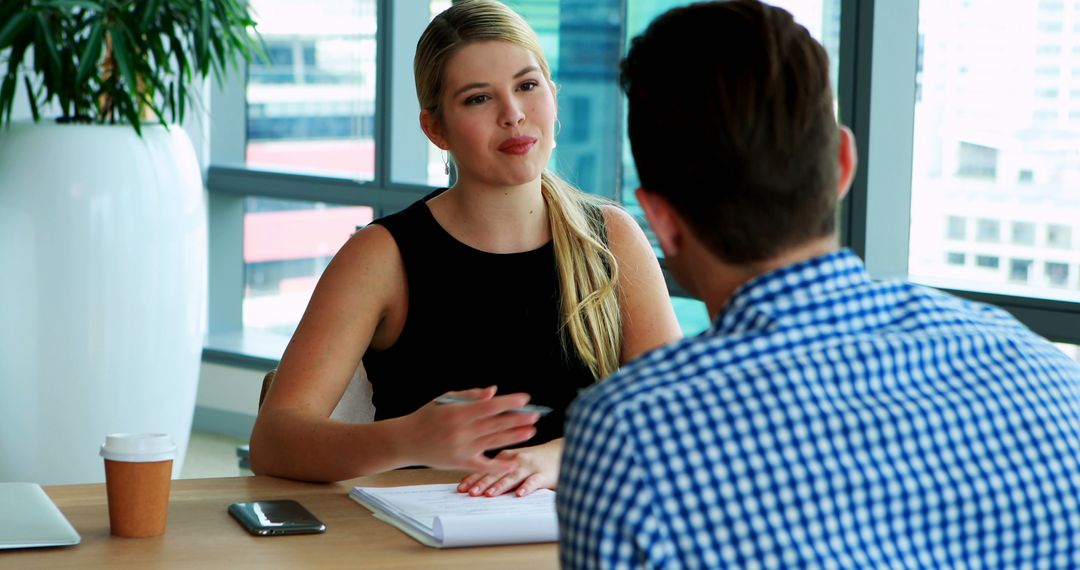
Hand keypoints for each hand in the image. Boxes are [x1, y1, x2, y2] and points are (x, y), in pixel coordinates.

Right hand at [397, 386, 539, 472]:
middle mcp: (462, 430)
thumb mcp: (445, 399)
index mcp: (458, 412)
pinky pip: (483, 464)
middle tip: (536, 415)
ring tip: (531, 431)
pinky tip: (512, 462)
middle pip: (496, 423)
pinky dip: (498, 464)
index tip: (525, 398)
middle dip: (518, 419)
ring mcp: (462, 447)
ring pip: (494, 441)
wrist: (405, 441)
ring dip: (514, 436)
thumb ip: (470, 395)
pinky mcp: (459, 462)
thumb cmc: (425, 418)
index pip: (490, 406)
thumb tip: (494, 392)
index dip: (509, 402)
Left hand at [457, 438, 561, 496]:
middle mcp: (516, 460)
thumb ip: (496, 470)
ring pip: (512, 477)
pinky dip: (526, 487)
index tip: (461, 488)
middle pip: (496, 473)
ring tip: (490, 494)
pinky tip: (520, 494)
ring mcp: (530, 466)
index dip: (473, 478)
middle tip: (471, 493)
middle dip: (482, 483)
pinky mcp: (544, 474)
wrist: (561, 453)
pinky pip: (534, 481)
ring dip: (500, 486)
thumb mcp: (513, 462)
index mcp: (506, 457)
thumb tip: (472, 482)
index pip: (486, 469)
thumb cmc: (534, 460)